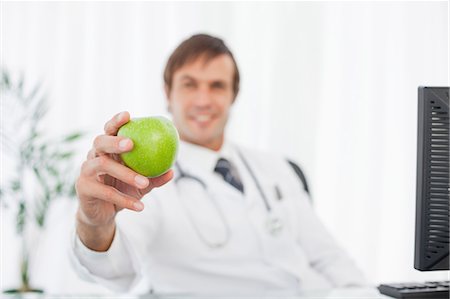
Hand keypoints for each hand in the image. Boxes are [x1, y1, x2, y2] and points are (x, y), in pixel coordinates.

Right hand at [76, 111, 172, 229]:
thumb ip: (154, 177)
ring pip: (102, 165)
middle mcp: (94, 156)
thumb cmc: (123, 190)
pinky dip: (124, 199)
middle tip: (131, 144)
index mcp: (108, 149)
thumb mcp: (142, 184)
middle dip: (114, 140)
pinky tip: (140, 206)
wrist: (104, 213)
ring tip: (144, 182)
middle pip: (100, 142)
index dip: (116, 121)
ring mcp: (86, 171)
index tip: (128, 115)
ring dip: (125, 173)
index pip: (109, 130)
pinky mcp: (83, 188)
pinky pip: (105, 192)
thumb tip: (172, 171)